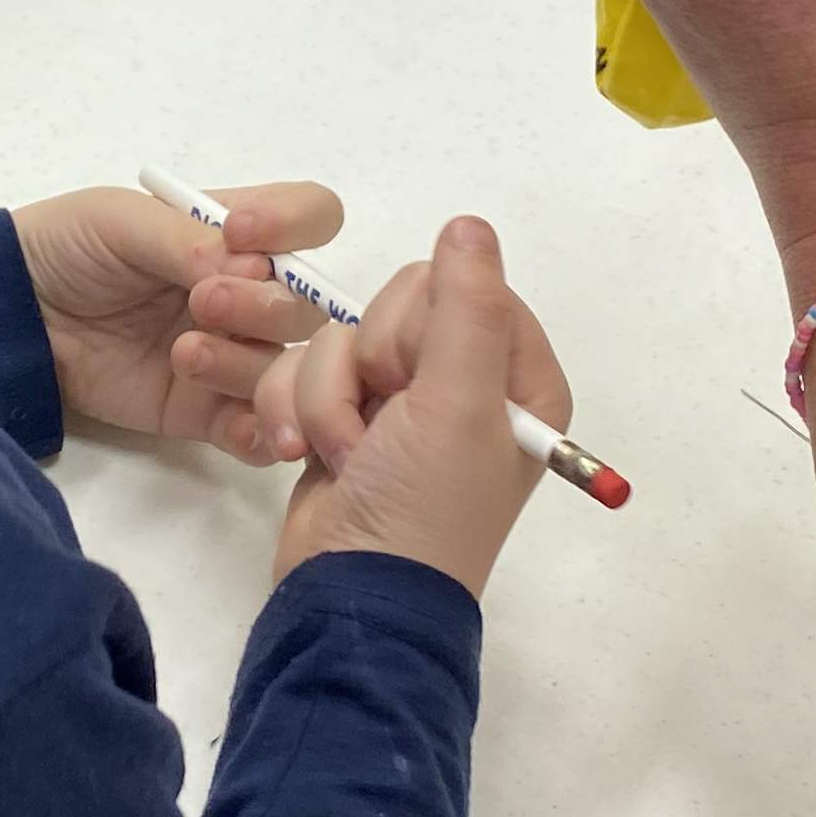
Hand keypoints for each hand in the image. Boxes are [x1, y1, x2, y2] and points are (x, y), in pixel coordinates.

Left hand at [13, 182, 342, 458]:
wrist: (13, 317)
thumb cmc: (67, 249)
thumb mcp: (118, 220)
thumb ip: (186, 239)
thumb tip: (253, 268)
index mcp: (236, 235)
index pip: (312, 217)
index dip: (297, 224)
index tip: (242, 233)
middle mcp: (247, 295)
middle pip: (309, 306)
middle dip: (266, 306)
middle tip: (202, 303)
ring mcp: (231, 355)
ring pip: (289, 370)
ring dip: (250, 365)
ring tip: (185, 357)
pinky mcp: (205, 413)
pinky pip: (260, 432)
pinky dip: (258, 430)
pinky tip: (228, 423)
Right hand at [251, 218, 563, 596]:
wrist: (350, 593)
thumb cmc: (421, 506)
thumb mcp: (458, 405)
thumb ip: (467, 307)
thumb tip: (470, 223)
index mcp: (517, 381)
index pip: (467, 286)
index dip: (425, 324)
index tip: (419, 382)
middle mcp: (466, 385)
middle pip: (398, 305)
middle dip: (370, 363)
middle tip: (384, 420)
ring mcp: (403, 405)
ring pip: (344, 338)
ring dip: (327, 395)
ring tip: (346, 454)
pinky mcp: (347, 420)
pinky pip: (309, 370)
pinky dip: (297, 410)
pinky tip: (307, 455)